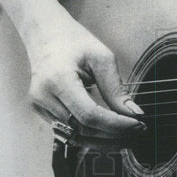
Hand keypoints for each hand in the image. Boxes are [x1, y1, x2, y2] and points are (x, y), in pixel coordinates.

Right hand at [27, 18, 144, 134]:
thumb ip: (115, 88)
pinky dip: (90, 135)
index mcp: (57, 80)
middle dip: (113, 135)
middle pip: (82, 130)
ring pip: (74, 136)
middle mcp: (43, 97)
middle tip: (138, 132)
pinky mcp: (40, 112)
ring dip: (102, 141)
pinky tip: (109, 133)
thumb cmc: (75, 42)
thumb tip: (134, 114)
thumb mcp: (101, 57)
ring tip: (127, 136)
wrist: (47, 36)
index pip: (89, 115)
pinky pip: (67, 131)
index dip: (115, 125)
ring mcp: (39, 107)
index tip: (137, 125)